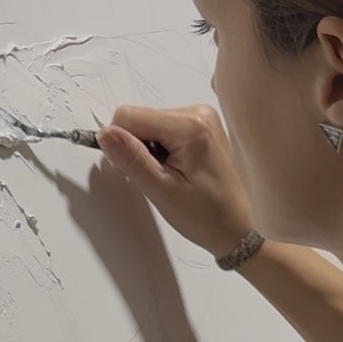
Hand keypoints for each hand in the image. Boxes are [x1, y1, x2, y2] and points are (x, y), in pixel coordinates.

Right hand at [97, 104, 256, 258]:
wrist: (237, 228)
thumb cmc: (206, 215)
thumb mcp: (161, 191)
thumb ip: (131, 158)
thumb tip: (104, 133)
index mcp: (190, 126)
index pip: (129, 115)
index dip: (120, 143)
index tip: (132, 169)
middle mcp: (198, 113)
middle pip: (140, 118)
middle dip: (137, 147)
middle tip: (157, 177)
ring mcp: (202, 118)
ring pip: (149, 124)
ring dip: (149, 150)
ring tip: (169, 176)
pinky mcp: (202, 126)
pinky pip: (164, 129)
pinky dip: (161, 149)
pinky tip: (175, 170)